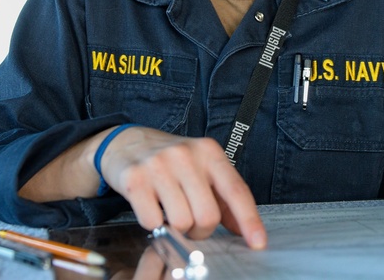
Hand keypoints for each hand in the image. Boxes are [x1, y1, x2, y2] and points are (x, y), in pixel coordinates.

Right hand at [98, 126, 266, 249]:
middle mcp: (186, 155)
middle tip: (191, 222)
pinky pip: (153, 221)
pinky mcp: (135, 179)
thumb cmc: (169, 160)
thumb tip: (243, 228)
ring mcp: (159, 165)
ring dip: (176, 227)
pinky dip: (153, 223)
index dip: (249, 220)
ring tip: (169, 211)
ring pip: (181, 222)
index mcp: (209, 152)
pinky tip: (151, 206)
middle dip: (201, 230)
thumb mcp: (201, 168)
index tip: (257, 242)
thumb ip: (224, 197)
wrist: (126, 142)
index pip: (236, 190)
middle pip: (208, 216)